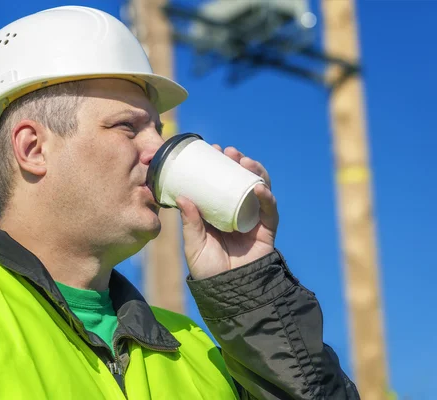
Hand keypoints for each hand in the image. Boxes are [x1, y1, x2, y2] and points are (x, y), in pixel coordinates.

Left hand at [176, 146, 278, 279]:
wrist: (229, 292)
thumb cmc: (208, 269)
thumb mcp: (194, 244)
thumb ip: (191, 222)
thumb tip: (181, 196)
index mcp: (217, 212)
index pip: (219, 183)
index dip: (217, 166)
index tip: (211, 151)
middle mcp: (236, 211)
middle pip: (240, 181)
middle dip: (237, 163)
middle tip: (228, 151)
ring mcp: (253, 219)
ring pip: (258, 189)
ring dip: (254, 172)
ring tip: (244, 161)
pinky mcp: (267, 229)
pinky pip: (269, 210)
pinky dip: (266, 197)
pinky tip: (258, 187)